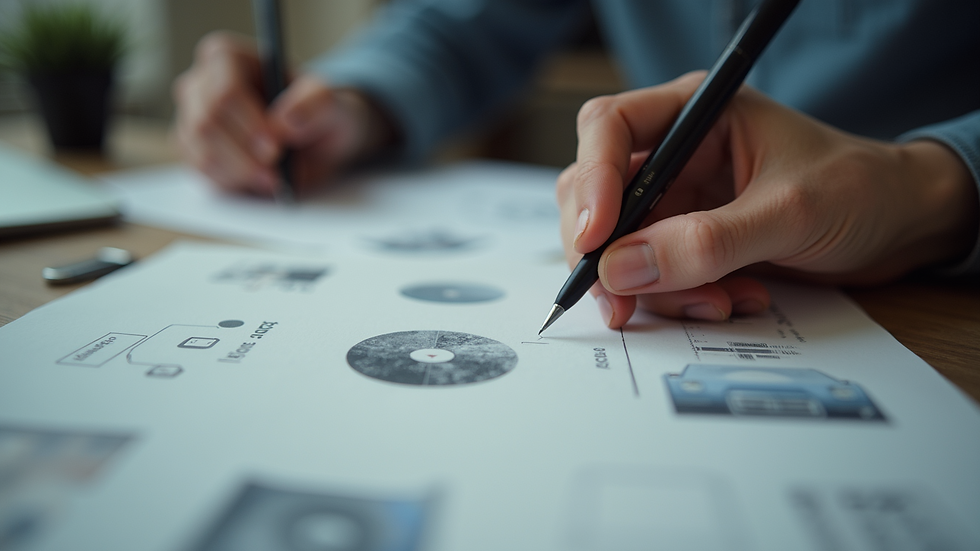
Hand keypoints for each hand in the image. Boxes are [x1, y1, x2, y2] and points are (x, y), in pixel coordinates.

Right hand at [173, 32, 393, 195]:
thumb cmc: (318, 111)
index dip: (249, 124)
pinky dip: (232, 183)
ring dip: (239, 173)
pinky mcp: (194, 151)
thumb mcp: (333, 103)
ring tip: (273, 179)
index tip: (276, 148)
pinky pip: (201, 173)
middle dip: (243, 155)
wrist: (315, 139)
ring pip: (200, 152)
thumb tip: (286, 120)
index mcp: (227, 57)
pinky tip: (257, 181)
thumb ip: (317, 103)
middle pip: (206, 123)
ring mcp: (192, 118)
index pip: (225, 91)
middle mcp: (201, 84)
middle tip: (276, 173)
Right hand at [558, 72, 976, 327]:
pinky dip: (679, 299)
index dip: (592, 182)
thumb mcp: (788, 213)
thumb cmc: (859, 190)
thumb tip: (621, 269)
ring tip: (716, 302)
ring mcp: (679, 202)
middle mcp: (677, 154)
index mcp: (696, 114)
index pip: (610, 128)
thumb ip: (706, 242)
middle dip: (606, 252)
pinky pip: (653, 276)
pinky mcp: (688, 243)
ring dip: (651, 287)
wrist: (900, 228)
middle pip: (595, 194)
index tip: (594, 240)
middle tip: (622, 300)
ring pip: (618, 245)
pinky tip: (732, 300)